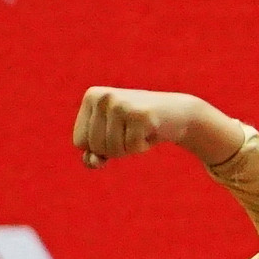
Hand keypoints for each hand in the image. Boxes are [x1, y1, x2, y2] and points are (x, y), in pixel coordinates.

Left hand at [73, 86, 241, 167]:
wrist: (179, 113)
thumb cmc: (140, 127)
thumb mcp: (112, 139)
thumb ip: (94, 154)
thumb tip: (93, 162)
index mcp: (92, 97)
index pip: (80, 142)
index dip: (100, 146)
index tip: (118, 130)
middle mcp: (104, 97)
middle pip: (96, 147)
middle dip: (115, 148)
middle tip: (132, 131)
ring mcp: (121, 104)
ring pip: (113, 149)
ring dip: (129, 148)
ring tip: (141, 130)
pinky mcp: (140, 115)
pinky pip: (132, 147)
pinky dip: (143, 146)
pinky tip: (151, 131)